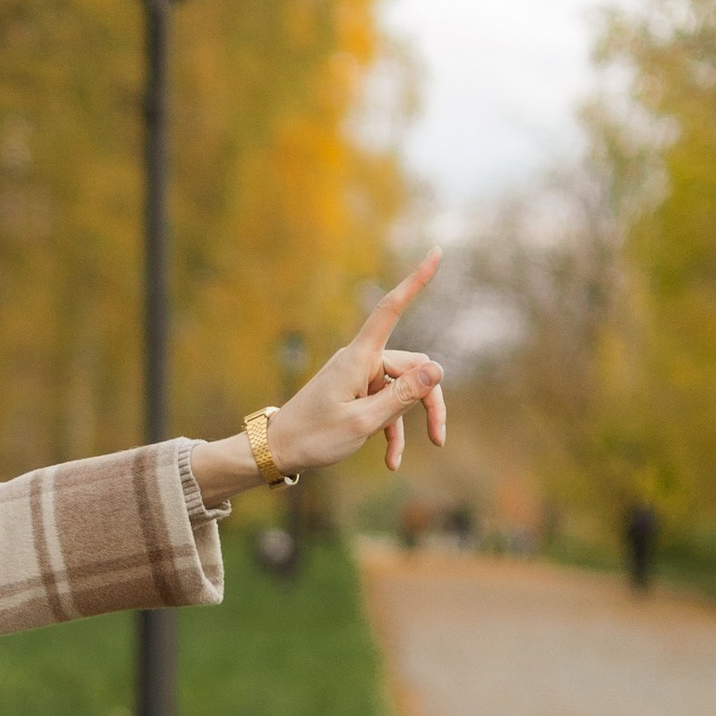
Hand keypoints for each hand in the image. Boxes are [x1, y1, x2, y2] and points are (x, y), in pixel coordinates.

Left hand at [188, 254, 447, 499]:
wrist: (275, 452)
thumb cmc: (313, 437)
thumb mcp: (363, 422)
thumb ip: (402, 396)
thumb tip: (438, 368)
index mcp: (358, 359)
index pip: (391, 309)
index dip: (415, 281)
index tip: (435, 253)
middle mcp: (360, 361)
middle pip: (412, 368)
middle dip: (428, 401)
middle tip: (439, 439)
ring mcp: (357, 377)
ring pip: (401, 391)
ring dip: (408, 424)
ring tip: (404, 458)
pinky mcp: (354, 393)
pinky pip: (384, 405)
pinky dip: (390, 431)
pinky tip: (390, 461)